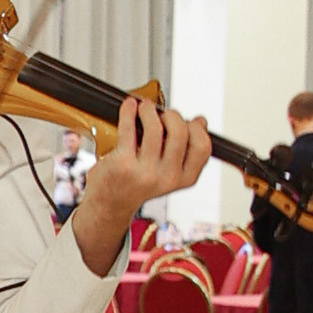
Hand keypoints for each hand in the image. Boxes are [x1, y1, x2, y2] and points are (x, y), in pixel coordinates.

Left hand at [70, 98, 211, 275]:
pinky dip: (129, 112)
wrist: (110, 205)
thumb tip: (200, 122)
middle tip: (163, 114)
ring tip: (144, 107)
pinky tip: (129, 106)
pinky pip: (128, 128)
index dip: (196, 129)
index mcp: (184, 179)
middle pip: (180, 132)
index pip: (202, 147)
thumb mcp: (169, 173)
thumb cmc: (138, 184)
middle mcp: (167, 177)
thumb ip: (185, 150)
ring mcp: (144, 172)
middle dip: (172, 115)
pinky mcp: (122, 164)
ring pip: (155, 128)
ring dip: (149, 110)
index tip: (187, 122)